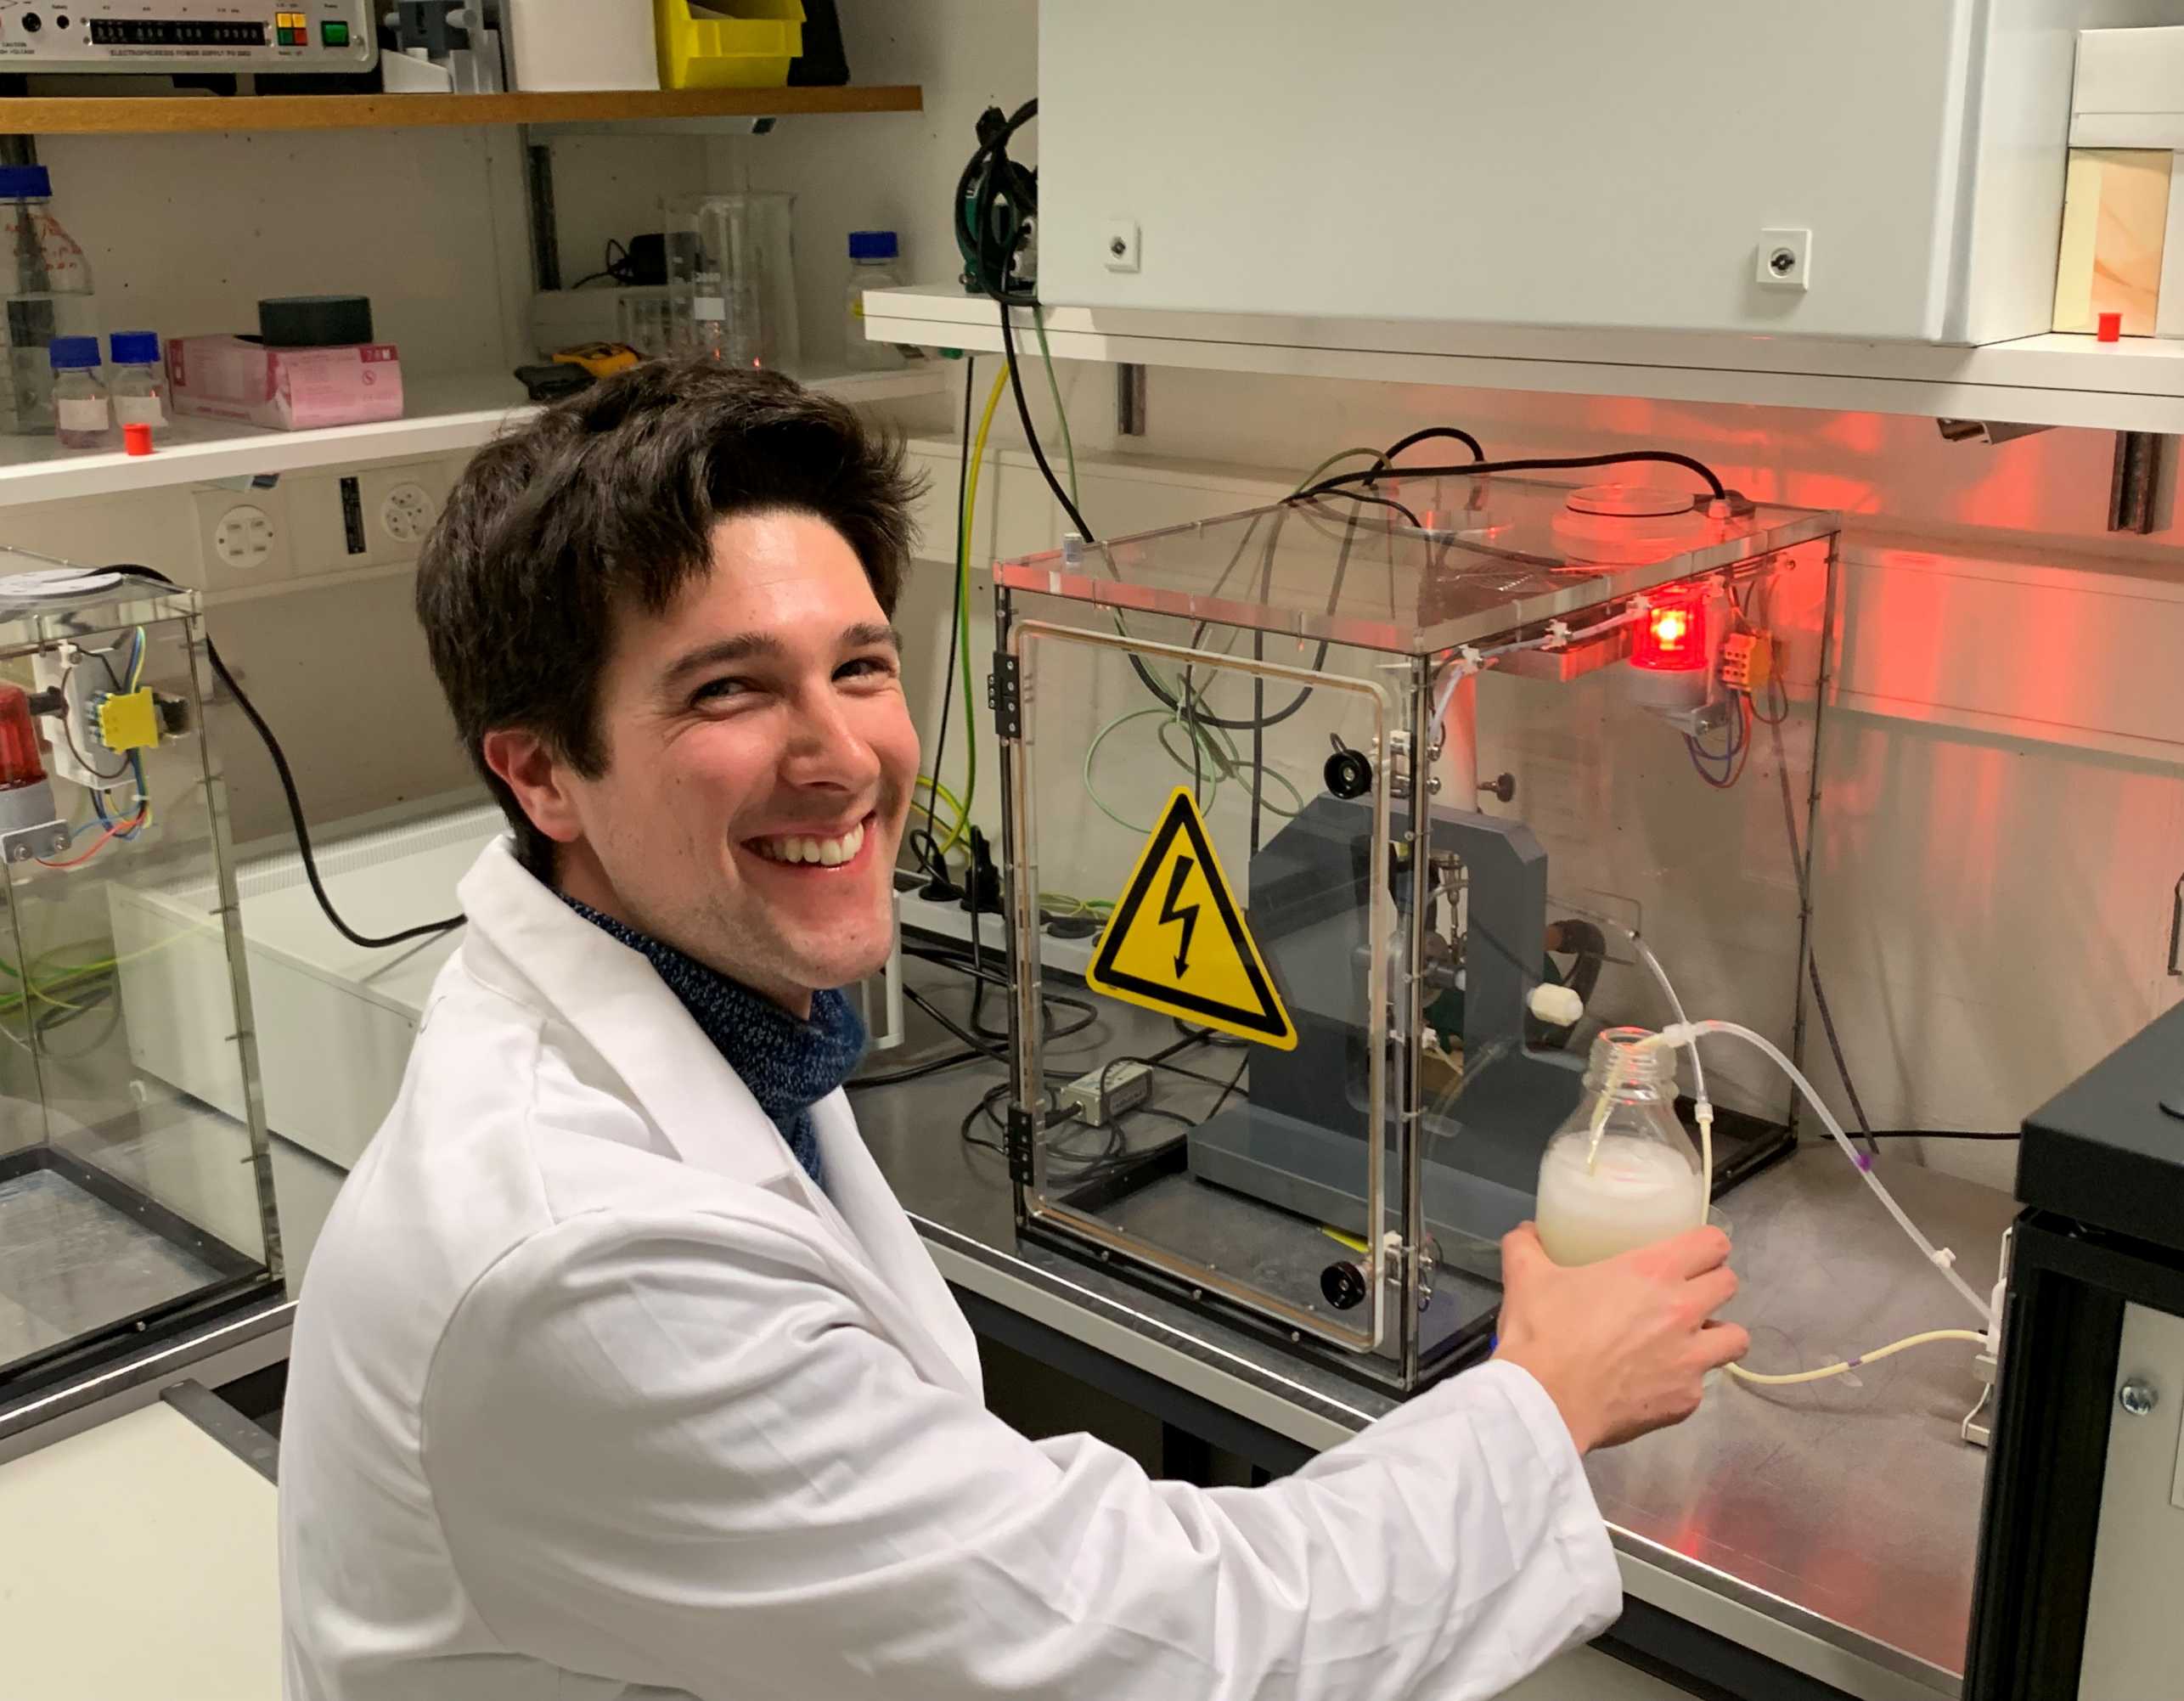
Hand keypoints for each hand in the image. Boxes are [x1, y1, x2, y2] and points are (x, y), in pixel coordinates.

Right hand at [1492, 1222, 1747, 1453]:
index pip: (1712, 1243)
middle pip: (1730, 1284)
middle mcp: (1684, 1310)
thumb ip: (1527, 1245)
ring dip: (1716, 1335)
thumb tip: (1527, 1231)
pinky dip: (1684, 1380)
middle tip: (1684, 1294)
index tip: (1690, 1254)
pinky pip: (1701, 1383)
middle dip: (1711, 1286)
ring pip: (1736, 1338)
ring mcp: (1691, 1359)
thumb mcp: (1526, 1276)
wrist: (1543, 1403)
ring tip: (1689, 1341)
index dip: (1705, 1246)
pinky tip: (1655, 1383)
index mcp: (1653, 1270)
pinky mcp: (1687, 1400)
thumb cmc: (1541, 1332)